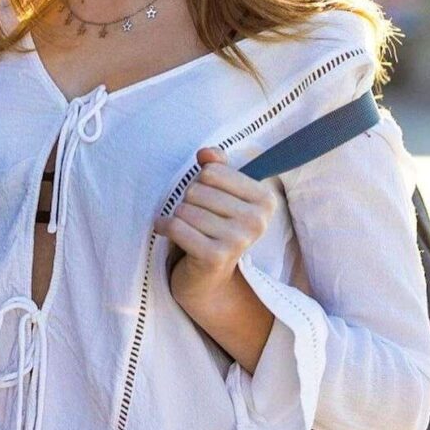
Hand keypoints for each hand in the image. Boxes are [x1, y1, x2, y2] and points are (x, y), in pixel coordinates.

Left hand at [153, 146, 277, 294]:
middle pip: (198, 189)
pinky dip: (164, 226)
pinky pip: (177, 227)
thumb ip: (216, 166)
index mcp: (265, 200)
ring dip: (178, 216)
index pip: (213, 171)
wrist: (209, 276)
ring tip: (188, 227)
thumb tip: (205, 153)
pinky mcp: (215, 257)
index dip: (201, 181)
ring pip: (185, 208)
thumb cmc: (215, 226)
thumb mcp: (221, 192)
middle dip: (188, 200)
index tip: (208, 198)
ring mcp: (238, 240)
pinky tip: (165, 230)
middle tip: (195, 216)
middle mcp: (257, 221)